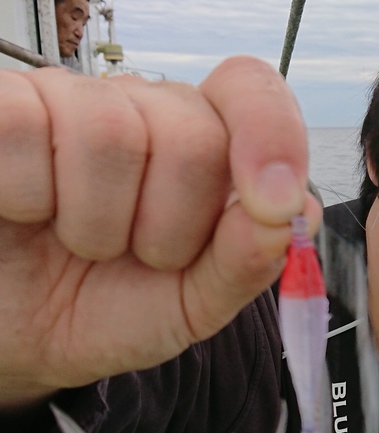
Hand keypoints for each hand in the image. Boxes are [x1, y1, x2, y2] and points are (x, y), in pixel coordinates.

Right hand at [0, 58, 320, 409]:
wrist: (22, 343)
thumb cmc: (107, 309)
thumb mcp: (192, 306)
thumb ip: (249, 262)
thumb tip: (296, 211)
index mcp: (199, 140)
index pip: (249, 90)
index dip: (271, 136)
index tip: (273, 204)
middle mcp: (137, 106)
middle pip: (190, 135)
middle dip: (169, 226)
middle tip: (134, 255)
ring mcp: (64, 101)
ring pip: (108, 133)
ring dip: (95, 224)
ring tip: (78, 243)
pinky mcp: (1, 110)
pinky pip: (24, 130)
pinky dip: (28, 197)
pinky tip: (26, 213)